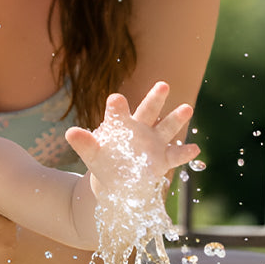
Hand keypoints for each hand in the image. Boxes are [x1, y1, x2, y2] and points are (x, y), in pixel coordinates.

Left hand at [64, 83, 198, 195]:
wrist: (117, 179)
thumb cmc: (104, 161)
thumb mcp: (92, 154)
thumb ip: (84, 143)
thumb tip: (70, 132)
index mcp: (121, 123)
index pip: (118, 112)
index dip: (117, 106)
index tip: (116, 99)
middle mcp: (140, 128)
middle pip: (148, 110)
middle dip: (155, 98)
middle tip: (163, 84)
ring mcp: (153, 142)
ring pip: (166, 127)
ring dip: (176, 119)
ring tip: (187, 108)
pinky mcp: (163, 159)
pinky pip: (176, 154)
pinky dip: (185, 152)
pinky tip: (195, 148)